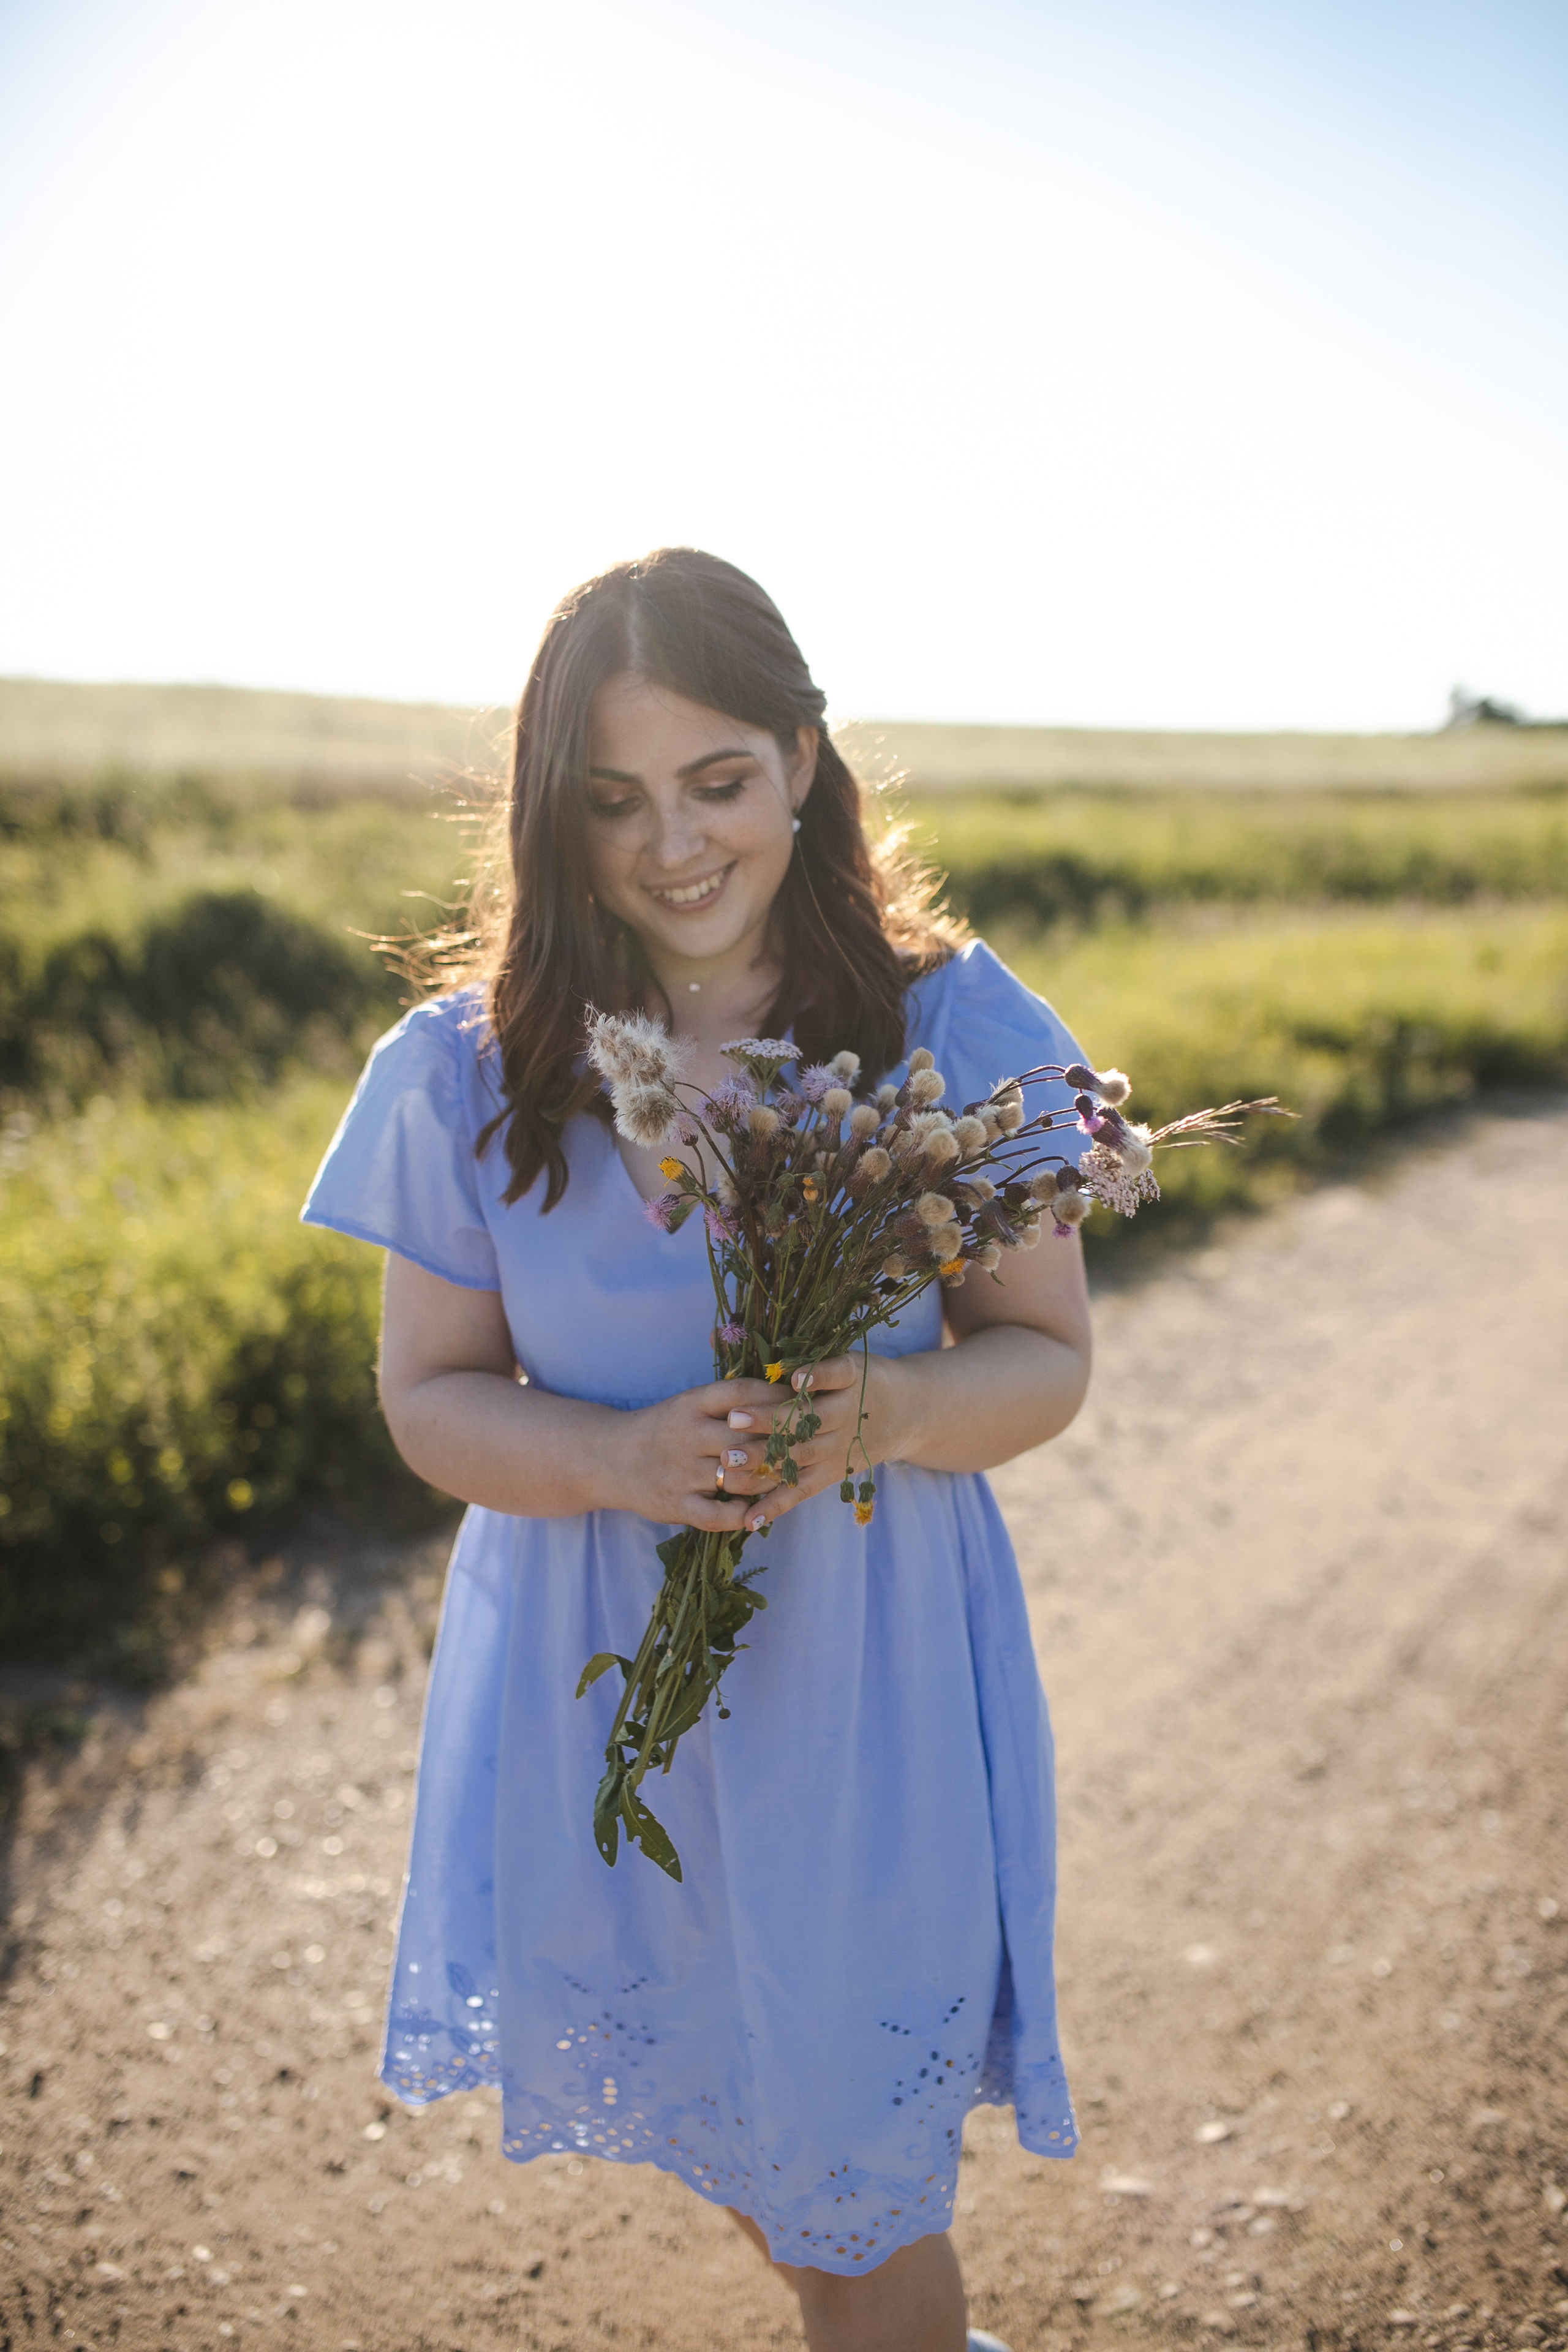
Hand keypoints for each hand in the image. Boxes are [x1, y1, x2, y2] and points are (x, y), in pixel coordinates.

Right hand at [603, 1375, 793, 1533]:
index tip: (801, 1405)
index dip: (777, 1398)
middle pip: (748, 1438)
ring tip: (782, 1479)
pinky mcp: (676, 1505)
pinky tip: (753, 1511)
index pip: (743, 1393)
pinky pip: (717, 1516)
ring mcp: (681, 1472)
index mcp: (692, 1403)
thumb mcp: (689, 1404)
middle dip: (781, 1445)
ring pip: (741, 1478)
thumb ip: (729, 1400)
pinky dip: (741, 1515)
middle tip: (803, 1449)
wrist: (608, 1458)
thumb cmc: (663, 1429)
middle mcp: (687, 1435)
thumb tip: (788, 1395)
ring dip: (769, 1482)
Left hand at [716, 1354, 912, 1530]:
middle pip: (808, 1419)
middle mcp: (846, 1414)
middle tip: (734, 1418)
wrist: (910, 1411)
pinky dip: (776, 1504)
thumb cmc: (862, 1376)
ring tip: (729, 1462)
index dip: (817, 1377)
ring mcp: (839, 1447)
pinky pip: (802, 1490)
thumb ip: (795, 1348)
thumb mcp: (843, 1354)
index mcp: (851, 1378)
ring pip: (800, 1456)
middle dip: (770, 1420)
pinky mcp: (834, 1473)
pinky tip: (750, 1519)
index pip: (835, 1375)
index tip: (794, 1378)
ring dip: (765, 1460)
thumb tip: (718, 1332)